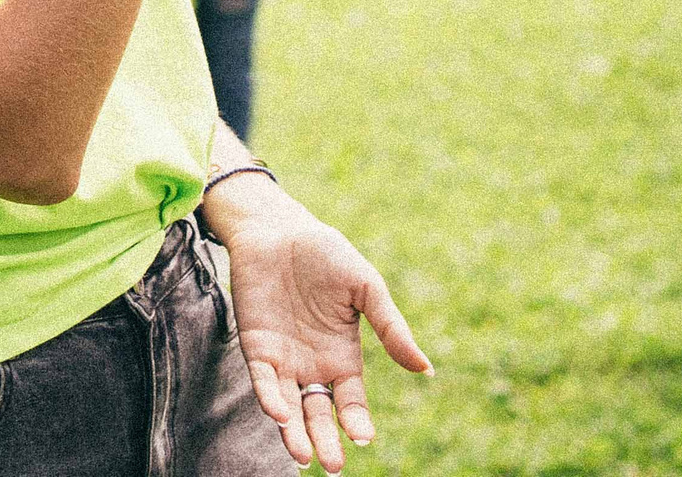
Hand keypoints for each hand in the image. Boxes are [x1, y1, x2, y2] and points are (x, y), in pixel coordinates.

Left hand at [219, 205, 431, 472]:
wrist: (278, 229)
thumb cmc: (325, 254)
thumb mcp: (366, 288)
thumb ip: (391, 327)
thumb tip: (426, 369)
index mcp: (343, 357)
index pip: (351, 402)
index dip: (357, 421)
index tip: (363, 438)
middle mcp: (312, 365)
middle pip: (319, 413)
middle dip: (325, 441)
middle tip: (332, 465)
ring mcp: (283, 358)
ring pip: (289, 406)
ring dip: (294, 432)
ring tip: (303, 456)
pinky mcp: (255, 345)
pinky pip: (262, 378)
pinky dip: (269, 396)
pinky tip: (279, 413)